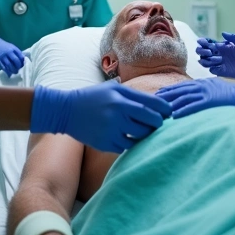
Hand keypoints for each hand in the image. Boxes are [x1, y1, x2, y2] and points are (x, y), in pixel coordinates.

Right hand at [0, 34, 25, 74]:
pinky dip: (7, 72)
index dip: (22, 62)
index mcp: (13, 48)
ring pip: (9, 65)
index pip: (20, 56)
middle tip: (19, 70)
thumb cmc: (3, 46)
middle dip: (18, 67)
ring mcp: (2, 56)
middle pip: (15, 61)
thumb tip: (22, 60)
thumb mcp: (11, 46)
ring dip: (13, 70)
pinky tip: (9, 74)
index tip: (23, 65)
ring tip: (15, 72)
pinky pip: (3, 67)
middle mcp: (8, 52)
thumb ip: (16, 52)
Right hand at [31, 81, 172, 152]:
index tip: (169, 112)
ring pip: (140, 136)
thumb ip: (131, 93)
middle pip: (150, 122)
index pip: (152, 104)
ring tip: (142, 130)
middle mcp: (118, 112)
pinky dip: (129, 143)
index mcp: (121, 96)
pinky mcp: (105, 142)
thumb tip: (156, 99)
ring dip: (144, 134)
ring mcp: (112, 129)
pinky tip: (126, 137)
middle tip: (157, 124)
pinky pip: (126, 146)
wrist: (65, 111)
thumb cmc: (92, 97)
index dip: (164, 109)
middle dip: (157, 123)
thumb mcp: (111, 88)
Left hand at [156, 78, 234, 117]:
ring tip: (160, 110)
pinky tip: (175, 116)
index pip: (181, 86)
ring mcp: (205, 93)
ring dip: (171, 104)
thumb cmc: (231, 94)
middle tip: (153, 101)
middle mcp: (201, 86)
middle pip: (179, 90)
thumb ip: (204, 90)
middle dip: (165, 96)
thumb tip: (194, 96)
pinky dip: (183, 110)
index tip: (158, 94)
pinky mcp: (210, 101)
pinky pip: (194, 106)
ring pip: (183, 98)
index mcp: (202, 82)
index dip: (169, 90)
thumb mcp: (215, 88)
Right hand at [195, 32, 234, 82]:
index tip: (202, 41)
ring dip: (207, 60)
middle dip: (201, 51)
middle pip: (202, 52)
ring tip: (217, 59)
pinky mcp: (220, 71)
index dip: (202, 42)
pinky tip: (219, 66)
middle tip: (209, 52)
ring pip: (204, 61)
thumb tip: (222, 33)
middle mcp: (216, 54)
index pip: (207, 43)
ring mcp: (217, 63)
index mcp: (220, 46)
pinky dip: (213, 68)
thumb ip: (233, 37)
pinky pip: (212, 70)